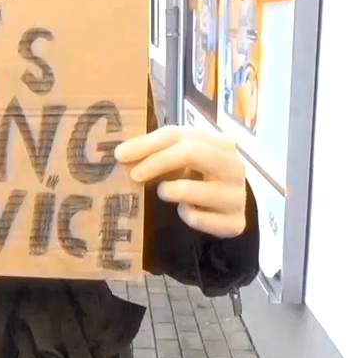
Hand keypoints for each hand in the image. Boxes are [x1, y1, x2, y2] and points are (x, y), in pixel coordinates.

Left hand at [115, 126, 247, 238]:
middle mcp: (232, 165)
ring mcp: (237, 195)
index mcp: (217, 142)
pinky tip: (185, 212)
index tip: (120, 155)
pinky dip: (187, 216)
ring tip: (164, 192)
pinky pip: (202, 219)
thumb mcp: (181, 160)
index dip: (146, 144)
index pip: (178, 135)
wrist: (229, 209)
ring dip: (173, 191)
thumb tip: (121, 154)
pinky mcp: (235, 222)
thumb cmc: (198, 178)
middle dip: (158, 162)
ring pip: (199, 190)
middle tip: (134, 175)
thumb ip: (156, 152)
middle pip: (192, 153)